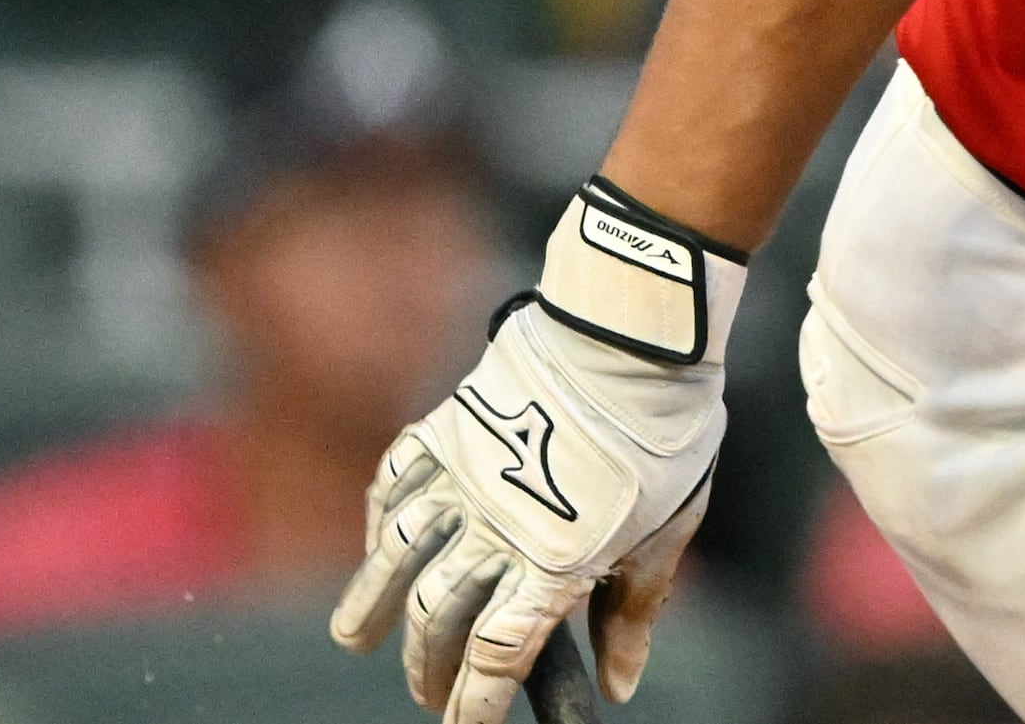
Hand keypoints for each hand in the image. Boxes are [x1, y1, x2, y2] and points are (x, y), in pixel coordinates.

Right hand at [334, 181, 744, 722]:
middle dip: (428, 668)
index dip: (474, 702)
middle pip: (439, 620)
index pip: (496, 657)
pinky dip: (380, 517)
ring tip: (355, 637)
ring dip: (371, 606)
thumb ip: (634, 610)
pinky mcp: (445, 430)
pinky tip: (377, 539)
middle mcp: (495, 531)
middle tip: (428, 690)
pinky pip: (394, 483)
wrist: (635, 337)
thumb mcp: (668, 530)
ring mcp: (462, 480)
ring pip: (395, 560)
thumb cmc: (665, 435)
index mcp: (554, 565)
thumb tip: (618, 686)